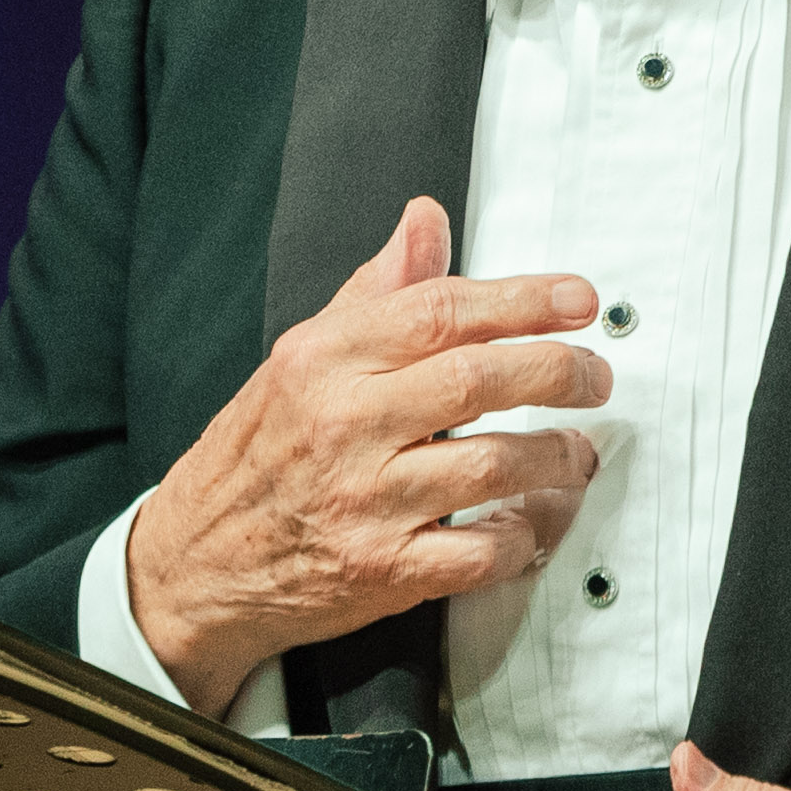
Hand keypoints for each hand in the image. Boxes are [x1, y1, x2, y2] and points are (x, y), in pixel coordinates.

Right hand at [123, 197, 606, 708]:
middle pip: (477, 380)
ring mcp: (364, 502)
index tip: (579, 299)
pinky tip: (529, 518)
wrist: (196, 560)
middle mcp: (343, 425)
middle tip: (594, 374)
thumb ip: (375, 290)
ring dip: (555, 457)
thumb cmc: (258, 453)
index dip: (524, 300)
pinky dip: (521, 535)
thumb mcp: (302, 356)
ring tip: (574, 450)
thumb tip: (425, 220)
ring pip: (492, 466)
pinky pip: (478, 552)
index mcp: (324, 359)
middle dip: (558, 371)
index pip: (440, 310)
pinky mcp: (382, 571)